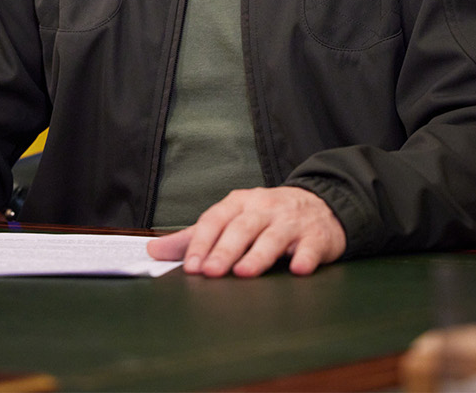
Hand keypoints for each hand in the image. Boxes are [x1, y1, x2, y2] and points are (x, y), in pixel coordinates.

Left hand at [145, 186, 345, 276]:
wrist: (321, 206)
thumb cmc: (267, 217)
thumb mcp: (231, 219)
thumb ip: (194, 237)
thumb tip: (153, 250)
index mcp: (239, 203)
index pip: (215, 219)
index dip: (202, 242)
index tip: (190, 266)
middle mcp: (264, 208)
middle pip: (242, 227)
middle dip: (225, 250)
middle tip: (210, 272)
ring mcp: (291, 221)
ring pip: (273, 236)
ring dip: (259, 255)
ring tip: (244, 273)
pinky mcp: (316, 236)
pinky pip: (310, 246)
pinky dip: (305, 257)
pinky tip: (298, 269)